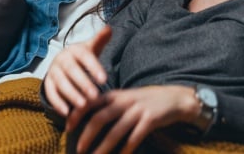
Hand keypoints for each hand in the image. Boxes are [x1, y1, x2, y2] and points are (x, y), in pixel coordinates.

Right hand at [43, 26, 111, 123]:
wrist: (63, 62)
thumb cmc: (82, 57)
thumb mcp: (91, 48)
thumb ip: (100, 40)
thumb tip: (109, 28)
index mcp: (75, 50)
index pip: (85, 57)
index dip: (94, 68)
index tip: (104, 79)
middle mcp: (62, 59)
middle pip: (71, 71)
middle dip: (83, 83)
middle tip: (95, 95)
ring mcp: (53, 71)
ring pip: (61, 83)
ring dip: (71, 95)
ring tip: (83, 105)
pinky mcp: (47, 83)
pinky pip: (51, 93)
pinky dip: (58, 103)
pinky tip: (67, 112)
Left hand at [71, 85, 199, 153]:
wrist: (175, 99)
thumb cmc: (146, 101)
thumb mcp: (126, 98)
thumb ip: (109, 106)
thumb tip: (87, 119)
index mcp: (115, 95)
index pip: (91, 102)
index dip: (77, 114)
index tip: (68, 127)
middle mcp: (124, 101)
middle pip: (100, 118)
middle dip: (87, 135)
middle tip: (79, 149)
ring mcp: (138, 110)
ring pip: (116, 131)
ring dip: (104, 147)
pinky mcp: (151, 120)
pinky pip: (135, 137)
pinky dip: (127, 149)